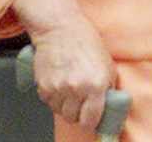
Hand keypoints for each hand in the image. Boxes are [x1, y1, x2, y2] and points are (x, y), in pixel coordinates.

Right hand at [13, 0, 116, 129]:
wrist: (60, 27)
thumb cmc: (85, 42)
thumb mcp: (107, 65)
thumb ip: (107, 88)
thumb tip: (106, 107)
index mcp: (97, 84)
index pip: (91, 120)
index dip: (91, 122)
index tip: (91, 119)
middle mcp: (77, 88)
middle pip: (74, 118)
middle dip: (77, 113)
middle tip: (80, 101)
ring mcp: (59, 87)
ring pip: (60, 111)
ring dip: (64, 105)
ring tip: (68, 89)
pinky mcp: (44, 85)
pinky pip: (48, 102)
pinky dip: (53, 97)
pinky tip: (58, 84)